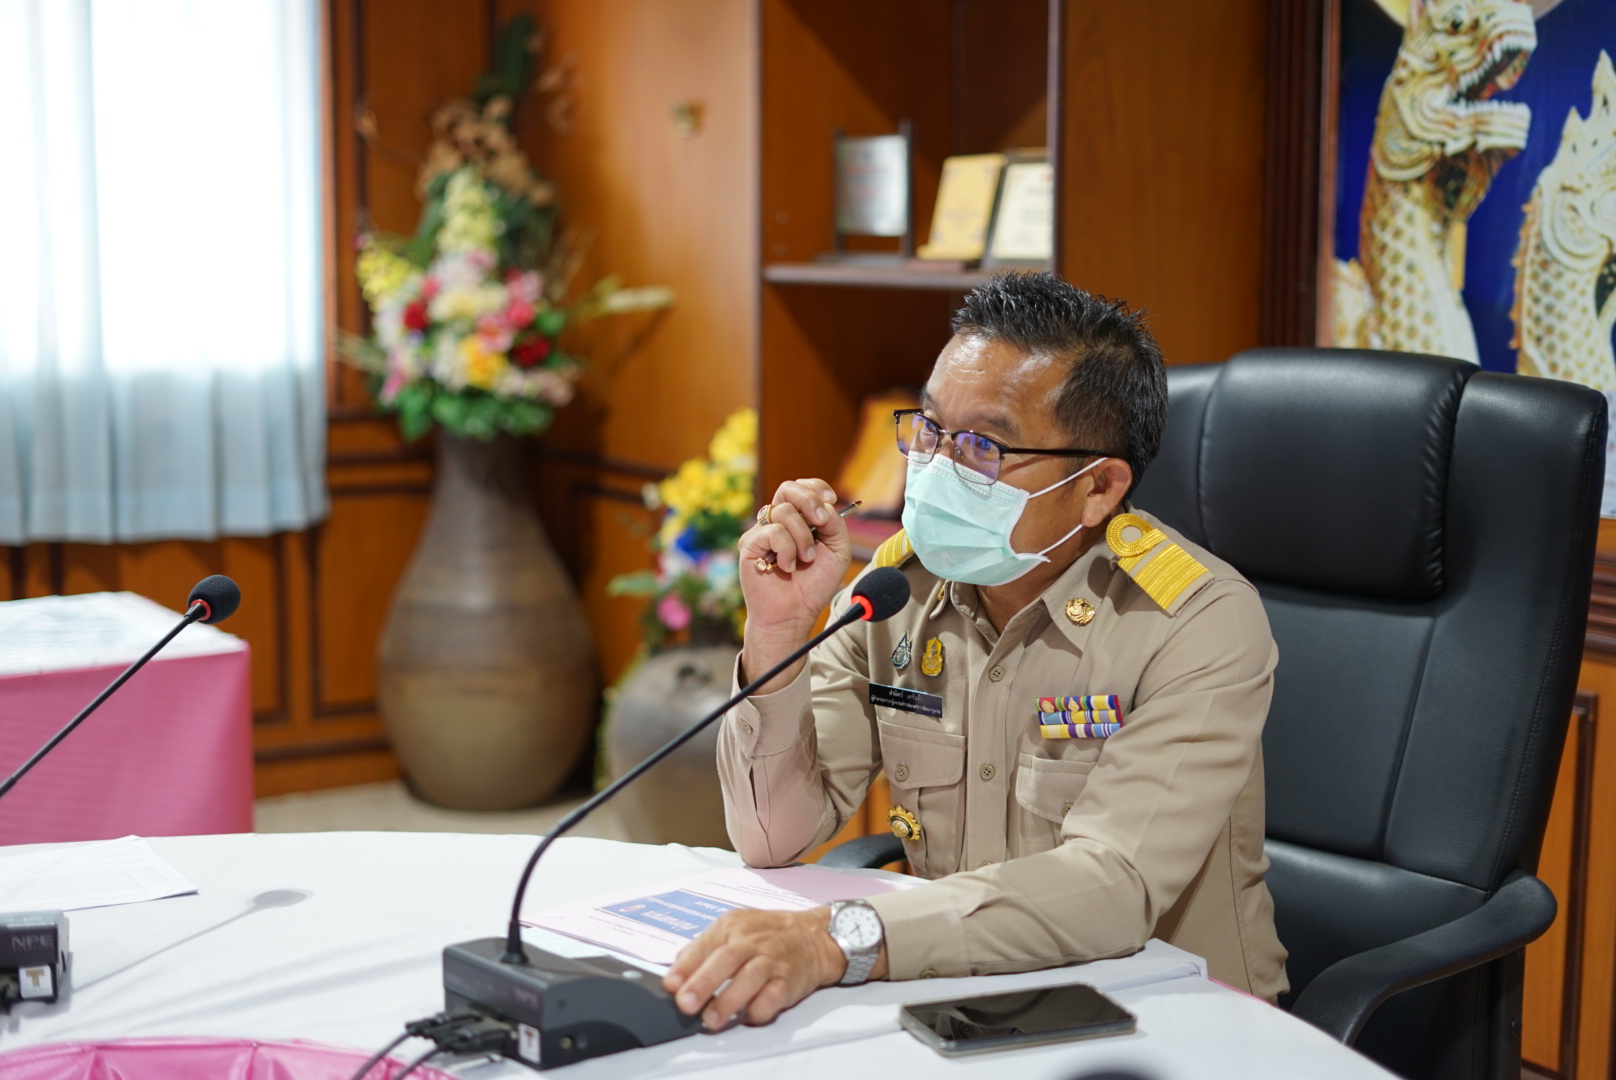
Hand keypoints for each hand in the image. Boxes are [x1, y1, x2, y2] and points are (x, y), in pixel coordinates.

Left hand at [662, 907, 849, 1028]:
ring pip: (751, 978)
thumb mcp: (733, 929)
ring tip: (711, 1020)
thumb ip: (703, 950)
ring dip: (729, 1001)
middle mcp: (752, 941)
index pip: (704, 945)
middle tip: (686, 1004)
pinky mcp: (789, 981)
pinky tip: (747, 1016)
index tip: (670, 986)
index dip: (685, 967)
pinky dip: (759, 1009)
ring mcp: (772, 961)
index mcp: (733, 927)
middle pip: (727, 959)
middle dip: (704, 982)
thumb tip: (675, 976)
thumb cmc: (767, 934)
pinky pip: (774, 996)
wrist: (814, 936)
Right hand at [738, 479, 851, 691]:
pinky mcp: (749, 544)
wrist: (794, 614)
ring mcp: (762, 532)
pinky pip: (772, 532)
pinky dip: (787, 550)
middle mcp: (778, 521)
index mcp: (798, 519)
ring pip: (784, 511)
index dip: (816, 488)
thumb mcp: (837, 552)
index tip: (831, 500)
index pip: (802, 487)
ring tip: (804, 559)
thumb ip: (836, 525)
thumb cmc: (813, 586)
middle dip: (810, 501)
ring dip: (803, 537)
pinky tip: (787, 567)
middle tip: (821, 522)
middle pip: (788, 488)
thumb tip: (826, 506)